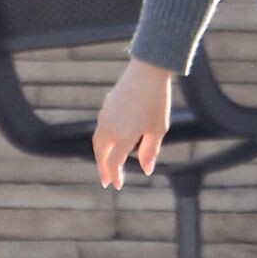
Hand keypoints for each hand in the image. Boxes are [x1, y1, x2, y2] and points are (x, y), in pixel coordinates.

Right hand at [92, 58, 172, 190]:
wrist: (147, 72)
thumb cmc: (157, 101)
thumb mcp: (158, 129)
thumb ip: (150, 151)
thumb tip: (146, 170)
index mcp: (123, 137)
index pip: (113, 163)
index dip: (115, 176)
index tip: (118, 185)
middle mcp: (110, 129)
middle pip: (101, 154)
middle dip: (103, 169)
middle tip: (106, 181)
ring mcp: (105, 117)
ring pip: (98, 142)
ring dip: (101, 155)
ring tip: (106, 164)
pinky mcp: (106, 107)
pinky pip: (100, 129)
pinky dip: (102, 141)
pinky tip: (110, 142)